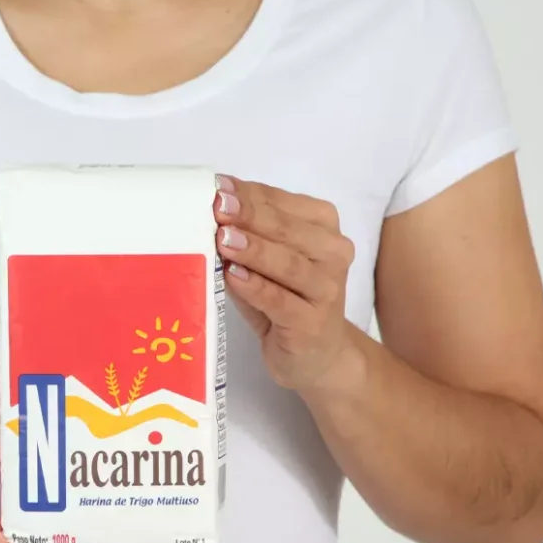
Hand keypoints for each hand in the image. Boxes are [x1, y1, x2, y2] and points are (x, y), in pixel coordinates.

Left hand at [212, 176, 357, 392]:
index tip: (217, 186)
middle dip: (250, 215)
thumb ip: (246, 234)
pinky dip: (256, 287)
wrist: (318, 355)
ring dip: (254, 249)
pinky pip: (281, 301)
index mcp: (323, 226)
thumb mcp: (266, 262)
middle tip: (218, 207)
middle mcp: (333, 252)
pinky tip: (234, 276)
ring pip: (288, 263)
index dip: (248, 193)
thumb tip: (210, 207)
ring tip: (223, 239)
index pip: (281, 202)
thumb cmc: (286, 300)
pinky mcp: (313, 323)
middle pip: (287, 229)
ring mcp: (327, 289)